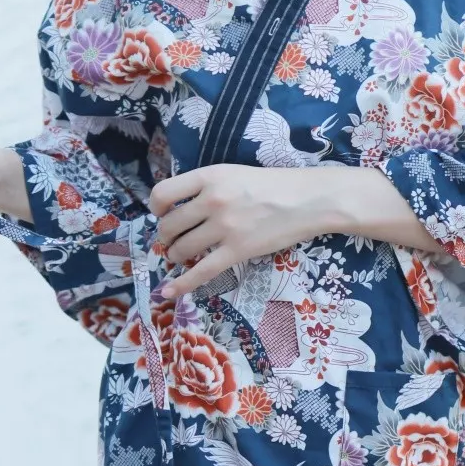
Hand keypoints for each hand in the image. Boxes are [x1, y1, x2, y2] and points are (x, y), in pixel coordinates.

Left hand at [148, 164, 339, 297]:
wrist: (308, 199)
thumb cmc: (273, 185)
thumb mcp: (234, 173)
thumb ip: (207, 186)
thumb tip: (179, 208)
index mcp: (210, 176)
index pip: (162, 193)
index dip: (156, 208)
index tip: (163, 215)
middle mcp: (212, 200)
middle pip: (170, 226)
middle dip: (166, 237)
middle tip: (174, 240)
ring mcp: (225, 226)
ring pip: (182, 249)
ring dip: (176, 256)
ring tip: (181, 257)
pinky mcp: (238, 250)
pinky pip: (202, 271)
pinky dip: (182, 284)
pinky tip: (168, 291)